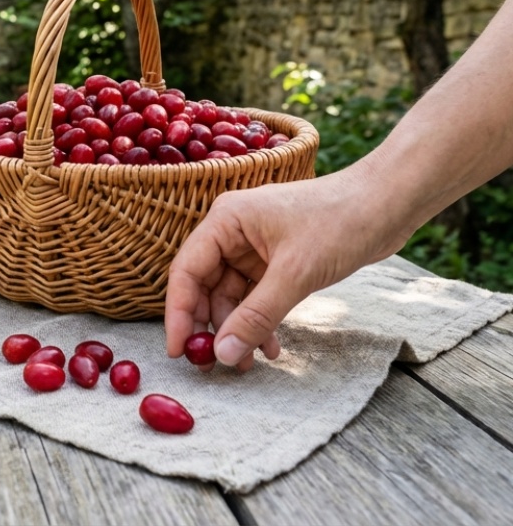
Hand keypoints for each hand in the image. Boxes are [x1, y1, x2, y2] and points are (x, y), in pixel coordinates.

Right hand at [164, 168, 406, 370]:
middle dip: (212, 326)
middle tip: (214, 365)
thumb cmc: (341, 222)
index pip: (186, 271)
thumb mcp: (295, 274)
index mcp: (225, 220)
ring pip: (232, 296)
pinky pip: (256, 297)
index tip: (179, 352)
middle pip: (206, 286)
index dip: (179, 313)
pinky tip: (271, 345)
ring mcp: (254, 246)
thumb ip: (256, 316)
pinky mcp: (276, 260)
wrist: (389, 204)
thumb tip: (222, 354)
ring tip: (248, 363)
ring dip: (239, 329)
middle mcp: (233, 231)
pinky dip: (260, 321)